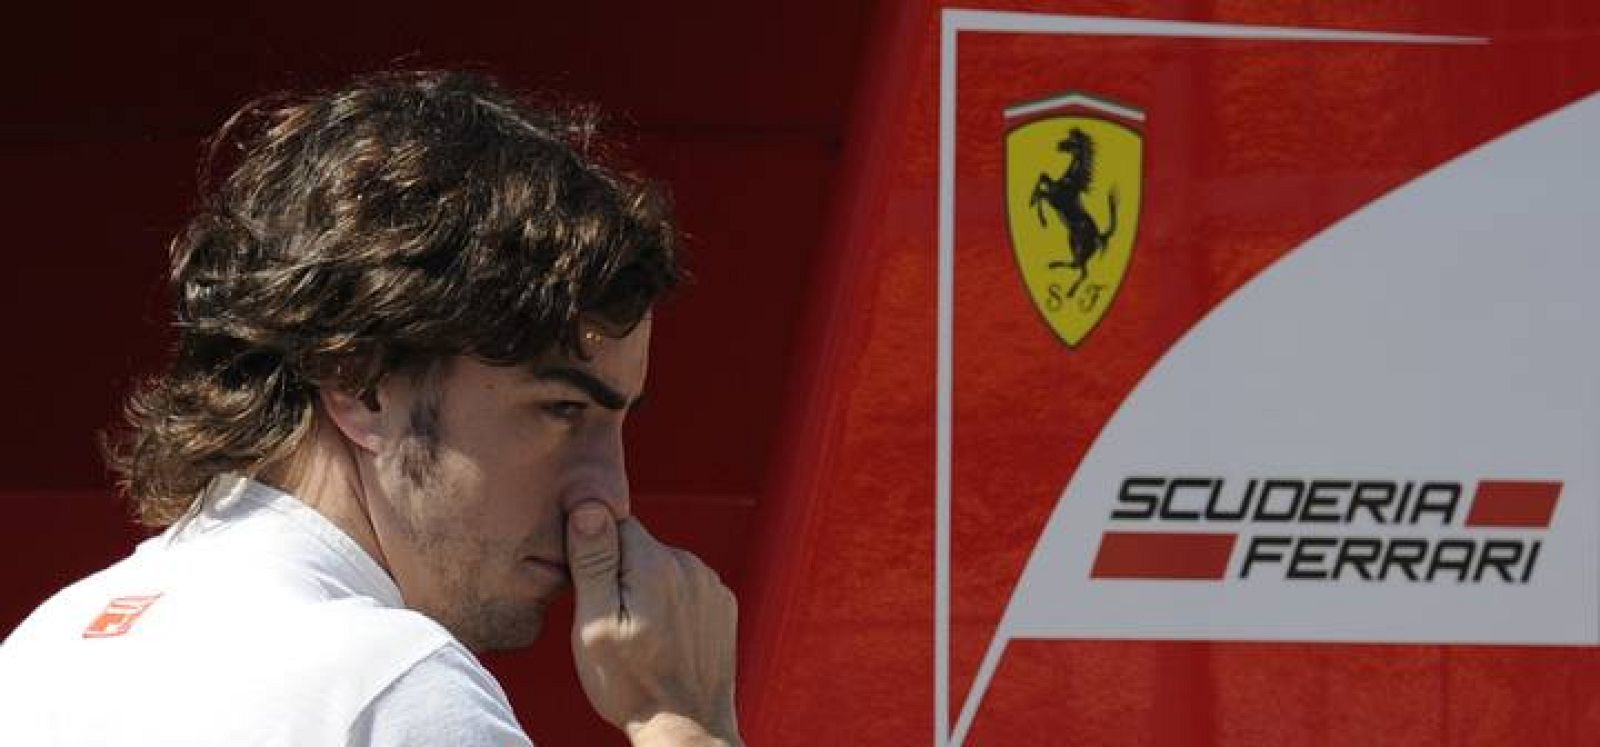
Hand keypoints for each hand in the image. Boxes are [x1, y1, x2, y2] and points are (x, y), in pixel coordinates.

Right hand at [565, 502, 740, 745]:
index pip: (614, 523)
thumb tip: (589, 508)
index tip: (593, 589)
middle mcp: (688, 564)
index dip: (594, 553)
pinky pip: (687, 587)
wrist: (687, 727)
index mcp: (653, 563)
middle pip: (639, 546)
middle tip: (614, 621)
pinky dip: (673, 604)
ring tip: (641, 635)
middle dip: (621, 572)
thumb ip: (593, 562)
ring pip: (663, 566)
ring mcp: (710, 585)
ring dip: (648, 589)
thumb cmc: (632, 684)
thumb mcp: (595, 625)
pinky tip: (666, 638)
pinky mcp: (722, 604)